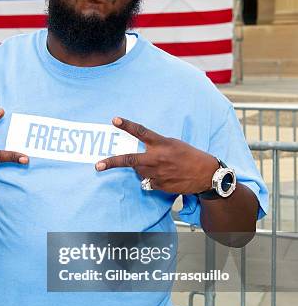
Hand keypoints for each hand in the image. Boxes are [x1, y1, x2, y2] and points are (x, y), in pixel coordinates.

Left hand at [95, 117, 218, 193]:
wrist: (206, 175)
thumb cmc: (190, 156)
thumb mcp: (174, 144)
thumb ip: (156, 146)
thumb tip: (141, 154)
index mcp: (162, 143)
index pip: (141, 132)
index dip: (126, 125)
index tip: (114, 120)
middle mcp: (157, 158)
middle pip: (129, 160)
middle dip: (111, 162)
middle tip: (98, 165)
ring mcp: (157, 174)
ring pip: (138, 171)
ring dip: (142, 168)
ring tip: (159, 166)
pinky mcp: (159, 185)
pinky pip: (147, 181)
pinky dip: (151, 178)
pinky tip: (165, 176)